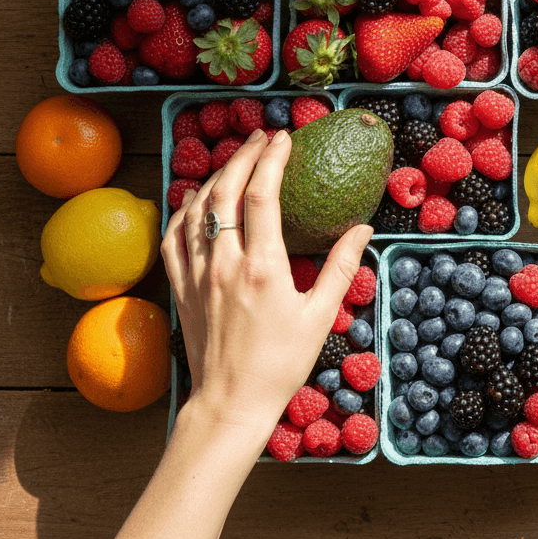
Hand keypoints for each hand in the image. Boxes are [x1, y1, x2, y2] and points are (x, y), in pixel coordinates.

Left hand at [160, 129, 371, 431]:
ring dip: (216, 176)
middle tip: (261, 136)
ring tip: (235, 159)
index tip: (284, 138)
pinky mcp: (181, 288)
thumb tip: (362, 228)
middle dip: (243, 156)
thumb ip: (340, 267)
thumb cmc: (281, 364)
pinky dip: (184, 210)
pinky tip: (195, 200)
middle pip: (226, 192)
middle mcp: (224, 264)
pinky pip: (174, 237)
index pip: (262, 196)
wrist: (231, 402)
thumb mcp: (321, 316)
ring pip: (197, 209)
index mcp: (263, 268)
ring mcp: (197, 274)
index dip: (272, 160)